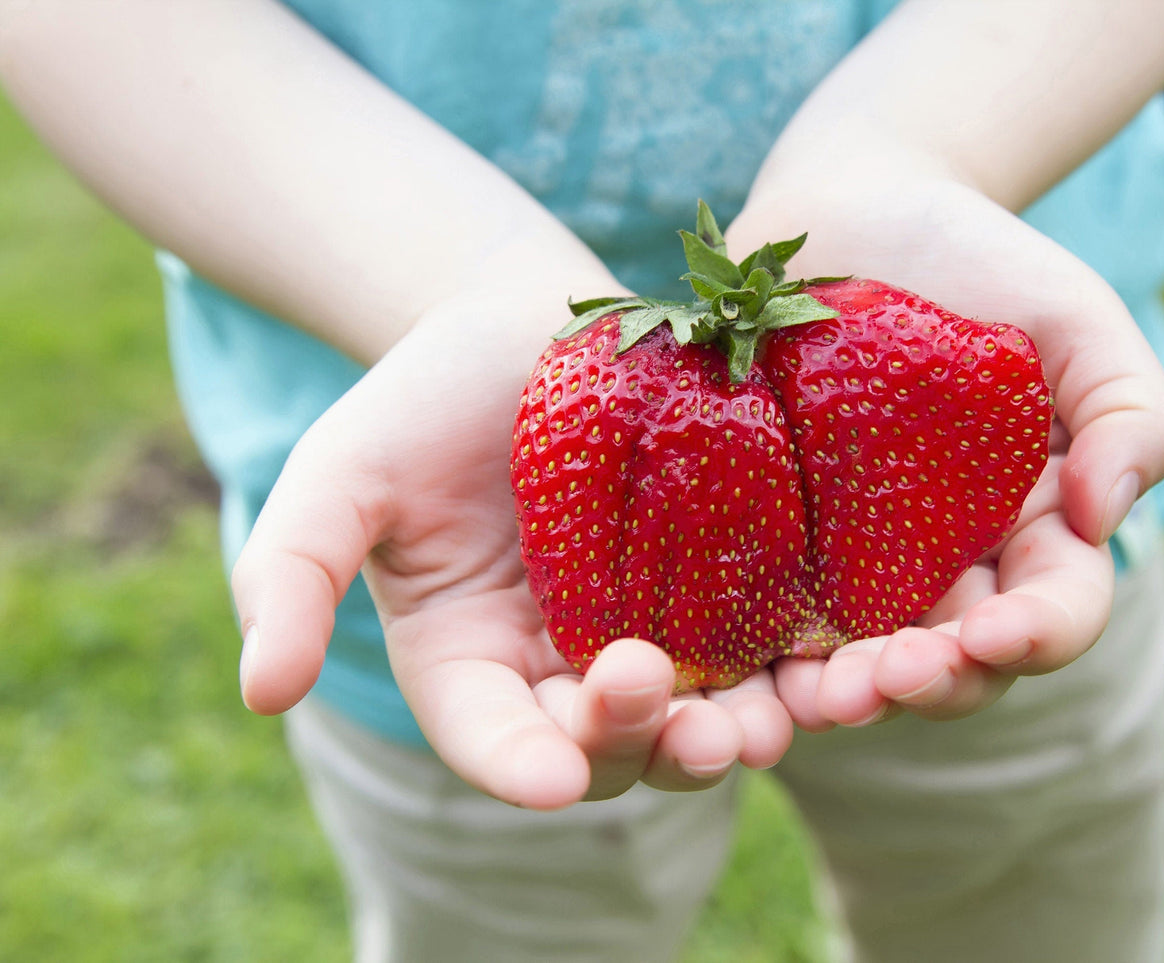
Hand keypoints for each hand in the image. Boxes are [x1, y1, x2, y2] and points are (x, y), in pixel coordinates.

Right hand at [229, 287, 793, 809]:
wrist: (526, 327)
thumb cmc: (422, 399)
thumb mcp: (343, 475)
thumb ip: (292, 574)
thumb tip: (262, 693)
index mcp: (475, 671)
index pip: (495, 741)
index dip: (520, 765)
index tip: (548, 775)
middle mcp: (569, 675)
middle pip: (616, 747)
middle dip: (654, 751)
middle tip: (695, 734)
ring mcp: (661, 636)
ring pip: (708, 713)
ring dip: (747, 732)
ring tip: (776, 719)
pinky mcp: (735, 590)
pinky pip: (775, 645)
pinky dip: (810, 664)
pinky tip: (847, 655)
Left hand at [727, 163, 1163, 727]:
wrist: (855, 208)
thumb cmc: (980, 261)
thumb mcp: (1077, 318)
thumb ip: (1130, 409)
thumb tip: (1105, 516)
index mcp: (1030, 534)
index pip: (1053, 612)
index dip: (1035, 637)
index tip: (996, 631)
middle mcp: (943, 569)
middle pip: (953, 664)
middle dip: (930, 685)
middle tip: (887, 680)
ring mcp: (851, 564)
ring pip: (855, 662)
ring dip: (841, 695)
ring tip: (814, 698)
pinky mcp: (768, 542)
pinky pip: (758, 611)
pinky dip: (752, 651)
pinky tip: (728, 658)